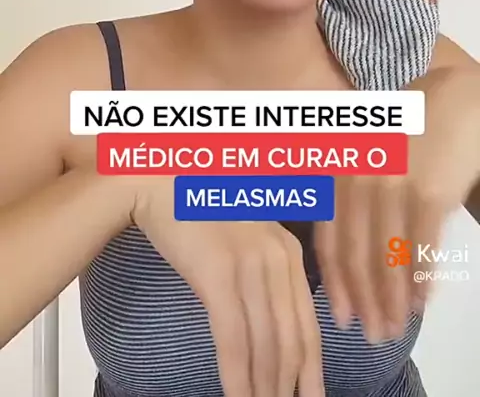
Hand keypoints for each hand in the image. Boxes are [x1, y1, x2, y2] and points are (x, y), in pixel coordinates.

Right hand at [132, 177, 323, 396]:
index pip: (309, 324)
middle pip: (290, 340)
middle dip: (289, 387)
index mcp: (289, 250)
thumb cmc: (198, 207)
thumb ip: (266, 270)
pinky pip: (232, 339)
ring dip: (262, 390)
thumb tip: (272, 323)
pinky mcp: (218, 275)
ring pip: (264, 346)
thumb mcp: (247, 236)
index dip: (311, 369)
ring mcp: (250, 266)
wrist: (160, 180)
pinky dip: (236, 378)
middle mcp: (278, 258)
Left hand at [313, 67, 479, 341]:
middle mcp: (357, 180)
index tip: (340, 316)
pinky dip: (421, 280)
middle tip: (372, 335)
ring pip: (386, 259)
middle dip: (363, 302)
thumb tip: (342, 252)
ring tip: (396, 326)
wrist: (456, 97)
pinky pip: (420, 248)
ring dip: (391, 300)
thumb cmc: (410, 127)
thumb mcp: (365, 151)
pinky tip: (423, 302)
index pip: (329, 240)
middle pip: (355, 256)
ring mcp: (391, 187)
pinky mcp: (427, 194)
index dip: (335, 283)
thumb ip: (349, 192)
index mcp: (339, 171)